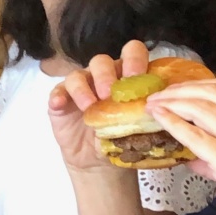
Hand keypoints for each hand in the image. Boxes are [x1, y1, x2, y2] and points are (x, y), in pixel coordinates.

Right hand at [46, 40, 150, 174]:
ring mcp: (81, 86)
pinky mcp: (61, 99)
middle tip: (109, 95)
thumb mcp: (138, 126)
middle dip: (106, 76)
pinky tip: (59, 104)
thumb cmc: (122, 138)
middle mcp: (103, 76)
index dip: (134, 60)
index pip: (132, 53)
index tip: (136, 78)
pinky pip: (57, 91)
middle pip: (102, 61)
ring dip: (83, 88)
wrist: (98, 161)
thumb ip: (145, 113)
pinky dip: (58, 96)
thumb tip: (158, 109)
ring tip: (89, 106)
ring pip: (78, 74)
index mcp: (127, 75)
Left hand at [147, 78, 215, 214]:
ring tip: (153, 105)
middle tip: (159, 95)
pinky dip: (172, 123)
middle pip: (213, 92)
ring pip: (201, 108)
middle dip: (180, 90)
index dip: (198, 84)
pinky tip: (159, 118)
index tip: (178, 89)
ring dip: (172, 102)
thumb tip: (195, 154)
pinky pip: (194, 136)